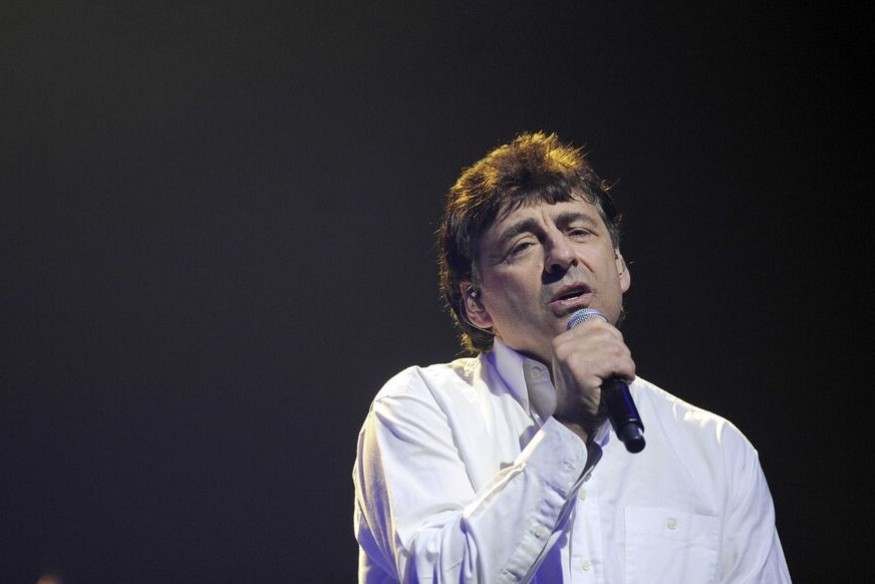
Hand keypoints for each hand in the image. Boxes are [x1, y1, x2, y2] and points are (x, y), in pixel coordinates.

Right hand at [551, 316, 635, 441]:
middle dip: (621, 353)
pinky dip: (626, 371)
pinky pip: (617, 362)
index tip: (613, 358)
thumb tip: (614, 333)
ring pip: (616, 348)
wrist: (574, 420)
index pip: (598, 324)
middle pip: (609, 335)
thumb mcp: (581, 361)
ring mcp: (571, 357)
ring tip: (620, 376)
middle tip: (618, 371)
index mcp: (562, 340)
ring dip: (625, 364)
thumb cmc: (583, 392)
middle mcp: (564, 345)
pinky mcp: (582, 371)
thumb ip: (591, 343)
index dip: (613, 340)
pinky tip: (622, 380)